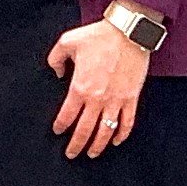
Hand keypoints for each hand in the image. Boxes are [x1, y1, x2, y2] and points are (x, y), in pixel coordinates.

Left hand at [45, 18, 153, 157]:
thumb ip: (55, 58)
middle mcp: (97, 99)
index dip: (60, 126)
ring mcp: (116, 101)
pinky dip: (121, 135)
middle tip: (71, 154)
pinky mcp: (131, 98)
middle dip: (76, 145)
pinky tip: (116, 141)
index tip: (57, 131)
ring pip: (105, 132)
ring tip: (92, 154)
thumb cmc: (99, 35)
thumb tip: (57, 73)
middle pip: (84, 131)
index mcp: (79, 87)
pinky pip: (127, 122)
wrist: (128, 31)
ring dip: (98, 146)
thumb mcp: (67, 41)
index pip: (66, 116)